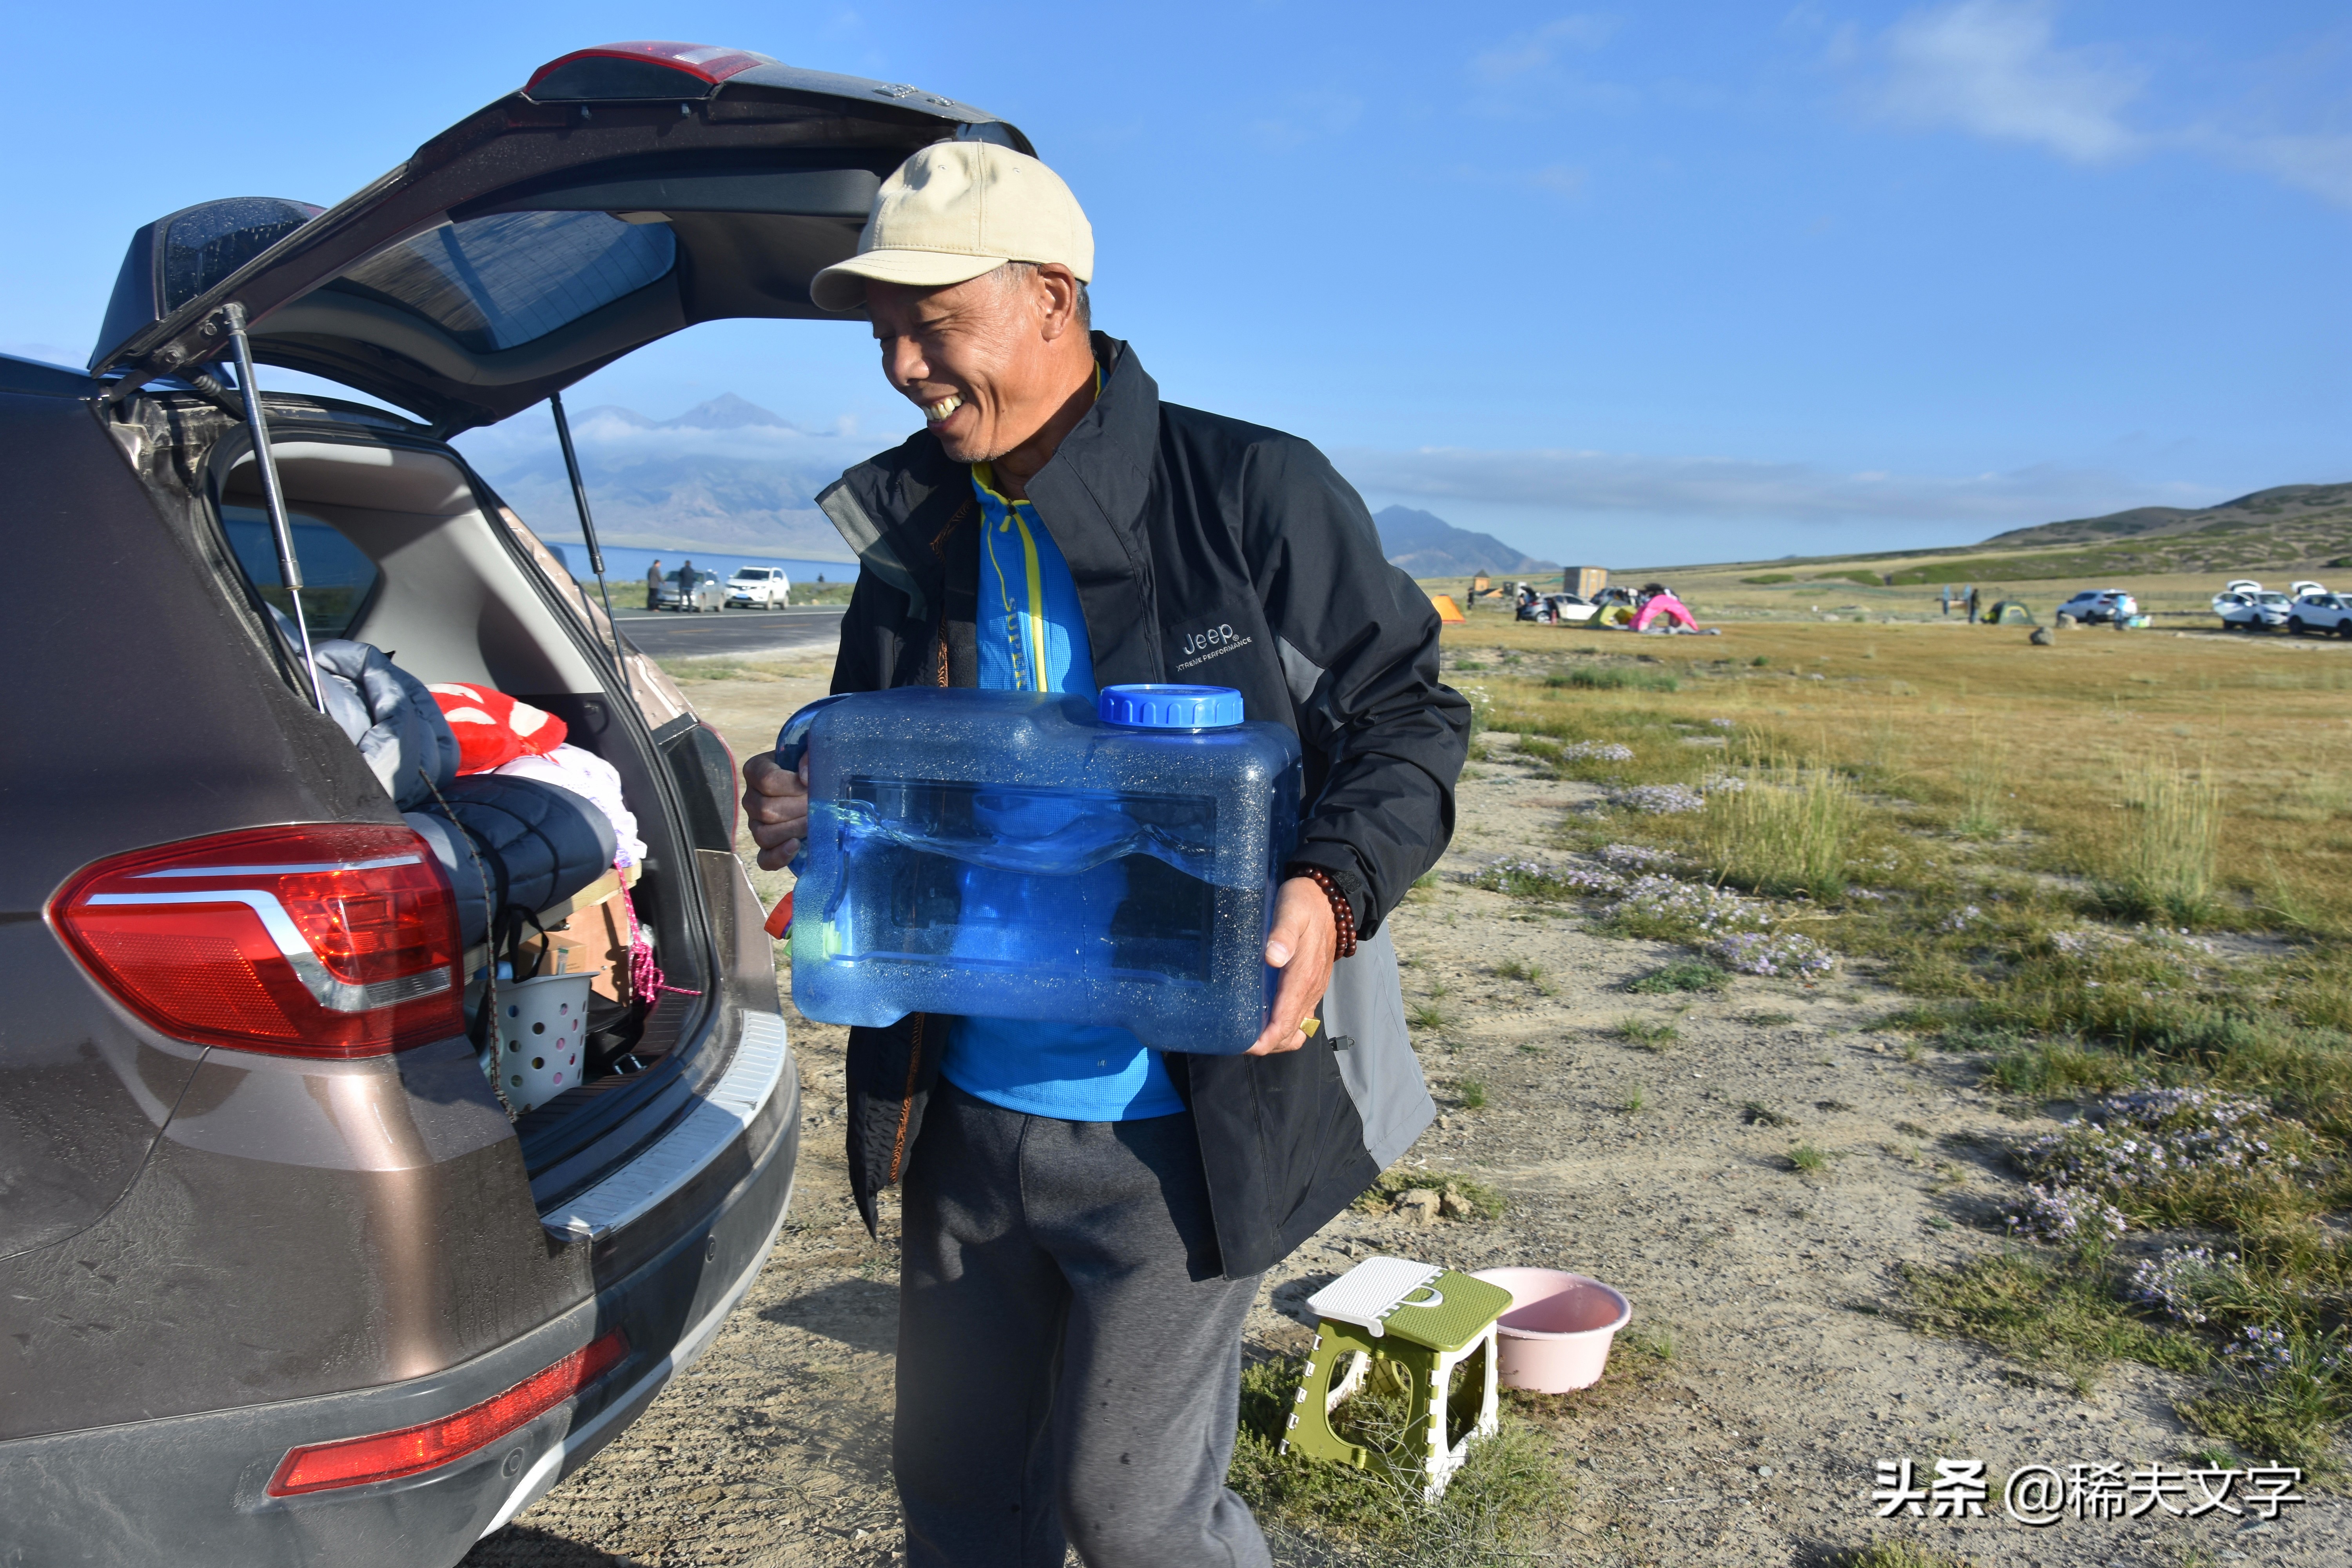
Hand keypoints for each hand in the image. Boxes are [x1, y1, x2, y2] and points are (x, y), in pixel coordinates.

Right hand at [743, 751, 809, 870]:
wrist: (823, 785)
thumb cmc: (816, 764)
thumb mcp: (815, 749)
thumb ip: (809, 752)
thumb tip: (804, 777)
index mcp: (756, 770)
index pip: (765, 780)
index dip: (790, 784)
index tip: (810, 784)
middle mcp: (751, 798)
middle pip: (764, 809)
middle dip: (797, 809)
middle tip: (821, 806)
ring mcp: (756, 824)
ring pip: (762, 834)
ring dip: (792, 830)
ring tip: (813, 824)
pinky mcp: (767, 846)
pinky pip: (764, 859)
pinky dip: (779, 856)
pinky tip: (796, 846)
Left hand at [1247, 876, 1338, 1055]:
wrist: (1329, 899)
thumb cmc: (1304, 903)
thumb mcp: (1292, 910)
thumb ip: (1283, 933)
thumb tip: (1273, 957)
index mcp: (1303, 977)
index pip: (1285, 1021)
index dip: (1265, 1040)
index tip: (1243, 1044)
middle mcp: (1310, 990)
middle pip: (1291, 1033)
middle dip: (1267, 1044)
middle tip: (1237, 1041)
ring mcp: (1313, 991)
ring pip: (1297, 1030)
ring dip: (1276, 1039)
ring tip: (1248, 1034)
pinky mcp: (1312, 987)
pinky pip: (1300, 1018)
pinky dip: (1284, 1028)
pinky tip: (1264, 1019)